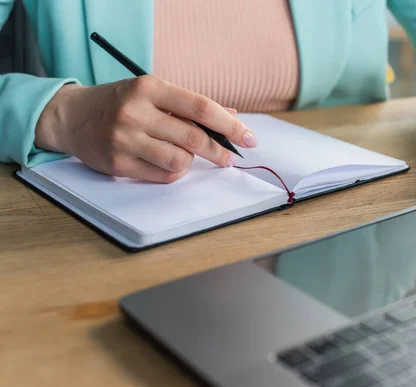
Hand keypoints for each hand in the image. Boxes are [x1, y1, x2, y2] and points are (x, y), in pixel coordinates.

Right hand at [34, 76, 256, 182]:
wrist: (72, 116)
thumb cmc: (122, 102)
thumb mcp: (154, 94)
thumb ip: (191, 106)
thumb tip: (231, 118)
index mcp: (149, 87)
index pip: (201, 107)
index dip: (230, 125)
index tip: (249, 138)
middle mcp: (136, 112)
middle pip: (193, 138)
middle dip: (219, 151)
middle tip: (231, 158)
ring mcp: (124, 139)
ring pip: (180, 160)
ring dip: (189, 161)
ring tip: (181, 154)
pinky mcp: (117, 163)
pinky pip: (163, 175)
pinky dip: (173, 172)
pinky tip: (166, 162)